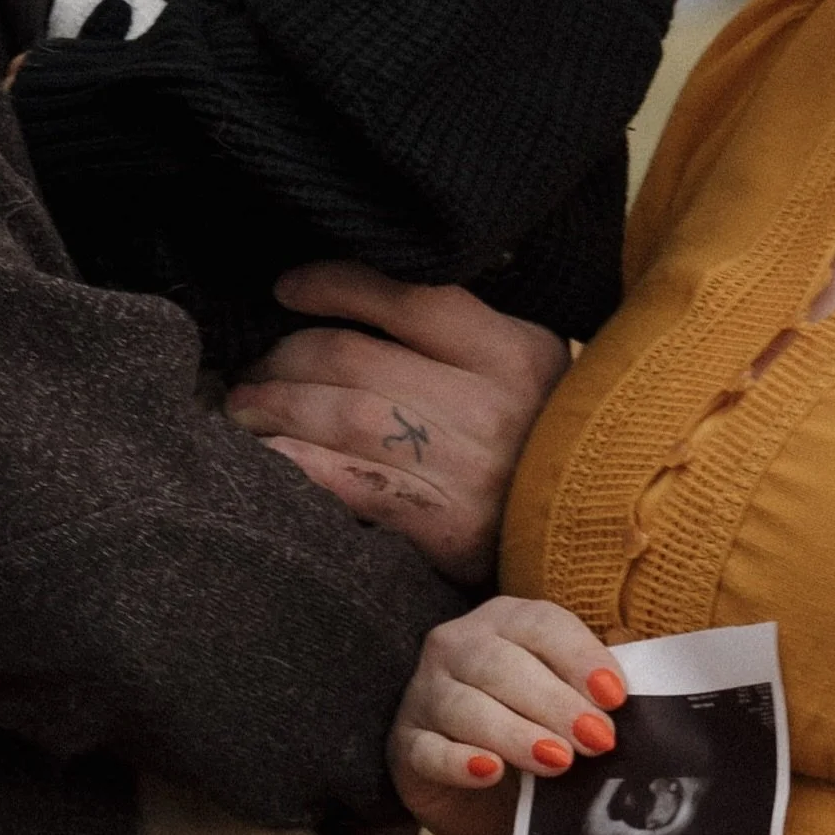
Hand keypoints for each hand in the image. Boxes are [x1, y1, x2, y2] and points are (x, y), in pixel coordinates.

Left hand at [225, 264, 571, 586]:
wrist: (589, 550)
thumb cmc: (544, 458)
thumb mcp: (533, 378)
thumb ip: (469, 340)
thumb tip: (371, 303)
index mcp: (513, 352)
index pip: (408, 296)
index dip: (333, 285)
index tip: (286, 289)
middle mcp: (491, 403)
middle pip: (358, 359)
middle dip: (285, 359)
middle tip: (251, 373)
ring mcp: (467, 467)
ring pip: (346, 416)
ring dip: (278, 408)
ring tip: (246, 412)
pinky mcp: (443, 524)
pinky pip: (351, 482)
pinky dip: (298, 465)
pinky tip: (268, 458)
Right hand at [387, 596, 627, 834]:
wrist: (487, 796)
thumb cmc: (537, 734)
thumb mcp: (568, 706)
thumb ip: (593, 697)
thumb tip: (632, 708)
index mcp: (505, 621)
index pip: (540, 626)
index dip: (579, 658)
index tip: (616, 698)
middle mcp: (457, 646)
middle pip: (501, 665)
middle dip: (554, 702)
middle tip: (595, 739)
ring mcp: (425, 694)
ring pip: (465, 706)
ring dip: (515, 733)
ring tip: (557, 761)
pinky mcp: (405, 744)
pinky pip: (428, 750)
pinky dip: (459, 761)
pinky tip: (489, 771)